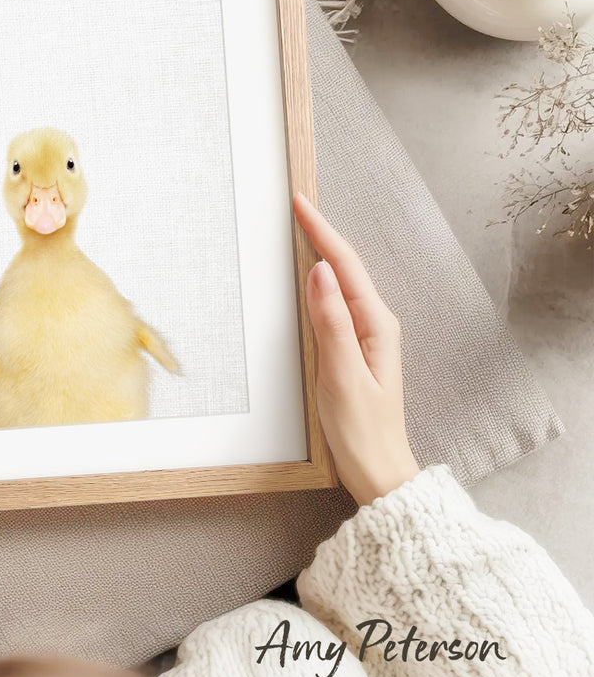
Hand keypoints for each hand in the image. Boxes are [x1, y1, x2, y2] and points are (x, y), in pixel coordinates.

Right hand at [293, 193, 418, 506]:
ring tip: (301, 228)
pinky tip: (309, 277)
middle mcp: (375, 325)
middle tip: (296, 205)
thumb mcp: (342, 376)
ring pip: (341, 282)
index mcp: (376, 326)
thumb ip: (331, 323)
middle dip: (321, 233)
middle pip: (345, 267)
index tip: (300, 203)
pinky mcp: (354, 349)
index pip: (345, 266)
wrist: (379, 472)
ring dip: (322, 253)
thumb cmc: (362, 432)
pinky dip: (321, 281)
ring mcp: (366, 336)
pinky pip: (336, 303)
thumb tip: (321, 273)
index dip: (321, 232)